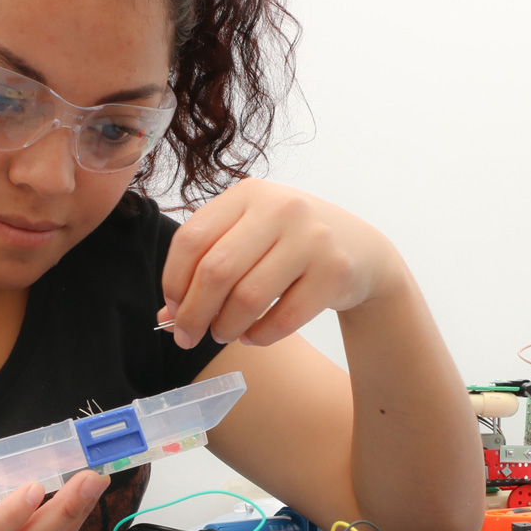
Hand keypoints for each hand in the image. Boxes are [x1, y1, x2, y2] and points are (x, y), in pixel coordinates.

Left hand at [160, 178, 402, 347]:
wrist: (362, 251)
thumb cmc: (292, 244)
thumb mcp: (251, 238)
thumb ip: (208, 266)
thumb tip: (168, 315)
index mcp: (249, 193)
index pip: (192, 239)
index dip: (174, 280)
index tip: (172, 308)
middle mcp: (281, 208)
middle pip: (216, 271)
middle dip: (194, 313)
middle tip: (187, 336)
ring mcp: (311, 238)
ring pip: (248, 298)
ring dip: (226, 328)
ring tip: (223, 335)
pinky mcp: (334, 272)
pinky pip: (283, 318)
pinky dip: (260, 336)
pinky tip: (252, 336)